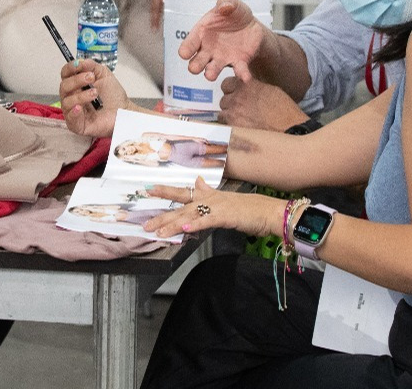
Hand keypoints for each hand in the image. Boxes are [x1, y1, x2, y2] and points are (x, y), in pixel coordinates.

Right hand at [60, 59, 128, 136]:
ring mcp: (73, 111)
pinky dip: (74, 112)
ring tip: (95, 93)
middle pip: (64, 87)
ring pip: (66, 102)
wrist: (123, 110)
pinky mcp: (77, 125)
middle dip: (77, 80)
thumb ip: (90, 65)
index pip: (65, 74)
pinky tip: (80, 107)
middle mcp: (72, 97)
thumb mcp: (103, 74)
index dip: (70, 68)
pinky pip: (70, 119)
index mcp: (76, 84)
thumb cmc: (112, 95)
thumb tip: (79, 61)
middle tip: (91, 78)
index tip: (79, 65)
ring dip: (80, 96)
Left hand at [143, 178, 286, 237]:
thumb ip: (209, 192)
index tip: (149, 189)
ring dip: (172, 223)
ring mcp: (216, 207)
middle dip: (162, 215)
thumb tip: (197, 181)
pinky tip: (184, 228)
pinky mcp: (224, 216)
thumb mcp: (225, 199)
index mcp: (209, 196)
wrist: (268, 211)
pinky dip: (195, 224)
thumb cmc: (249, 209)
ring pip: (189, 215)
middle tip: (144, 223)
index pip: (183, 193)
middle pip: (180, 206)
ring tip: (156, 230)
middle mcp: (209, 199)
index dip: (165, 191)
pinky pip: (206, 221)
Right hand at [178, 0, 268, 81]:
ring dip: (210, 73)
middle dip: (194, 65)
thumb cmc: (235, 15)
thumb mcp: (232, 4)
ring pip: (212, 70)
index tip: (184, 53)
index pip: (188, 44)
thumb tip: (223, 6)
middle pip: (196, 61)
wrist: (252, 26)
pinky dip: (242, 74)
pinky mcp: (238, 63)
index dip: (185, 49)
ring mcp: (221, 58)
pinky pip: (239, 70)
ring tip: (210, 75)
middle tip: (195, 67)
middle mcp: (208, 50)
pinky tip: (246, 77)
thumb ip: (227, 2)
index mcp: (201, 34)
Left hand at [218, 77, 308, 129]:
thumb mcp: (270, 90)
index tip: (235, 94)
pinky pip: (226, 126)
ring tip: (242, 121)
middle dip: (230, 104)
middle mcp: (237, 97)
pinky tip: (242, 129)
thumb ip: (254, 87)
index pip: (226, 84)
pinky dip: (231, 127)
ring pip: (223, 114)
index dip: (231, 90)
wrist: (289, 128)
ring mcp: (234, 113)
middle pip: (223, 100)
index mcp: (246, 85)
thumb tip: (246, 88)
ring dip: (229, 116)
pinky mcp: (234, 128)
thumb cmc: (284, 110)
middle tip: (241, 110)